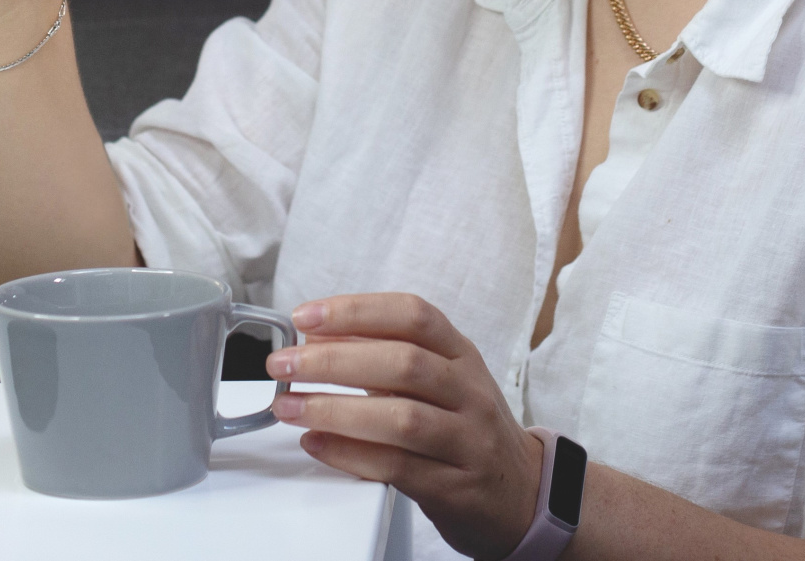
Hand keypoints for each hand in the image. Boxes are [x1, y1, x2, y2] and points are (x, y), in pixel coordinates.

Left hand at [271, 293, 544, 560]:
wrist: (520, 492)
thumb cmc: (466, 427)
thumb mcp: (441, 380)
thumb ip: (386, 357)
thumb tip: (318, 338)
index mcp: (461, 354)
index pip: (413, 315)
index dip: (356, 311)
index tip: (306, 317)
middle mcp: (469, 392)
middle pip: (404, 363)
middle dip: (334, 360)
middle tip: (284, 365)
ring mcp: (467, 441)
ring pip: (402, 418)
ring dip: (336, 409)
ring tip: (290, 406)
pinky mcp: (455, 488)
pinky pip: (398, 468)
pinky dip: (350, 454)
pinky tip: (317, 443)